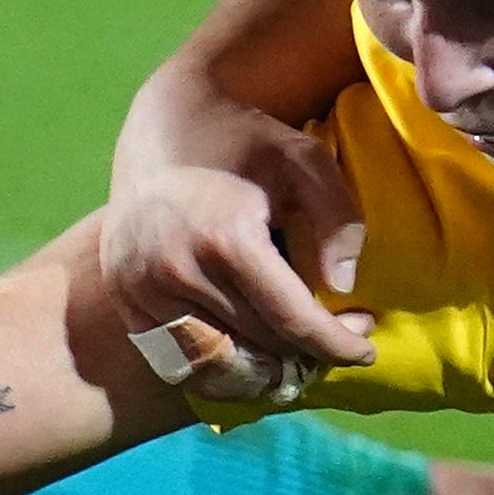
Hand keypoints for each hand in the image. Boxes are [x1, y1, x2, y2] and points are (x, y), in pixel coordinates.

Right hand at [103, 91, 373, 398]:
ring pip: (221, 360)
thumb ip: (339, 217)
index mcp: (225, 238)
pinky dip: (221, 367)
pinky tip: (254, 355)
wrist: (160, 126)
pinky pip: (179, 357)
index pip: (292, 319)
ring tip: (300, 351)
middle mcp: (177, 270)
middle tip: (341, 335)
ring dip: (268, 366)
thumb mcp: (304, 158)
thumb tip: (344, 286)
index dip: (336, 342)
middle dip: (310, 349)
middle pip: (261, 343)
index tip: (366, 348)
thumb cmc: (243, 140)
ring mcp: (143, 288)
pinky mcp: (126, 298)